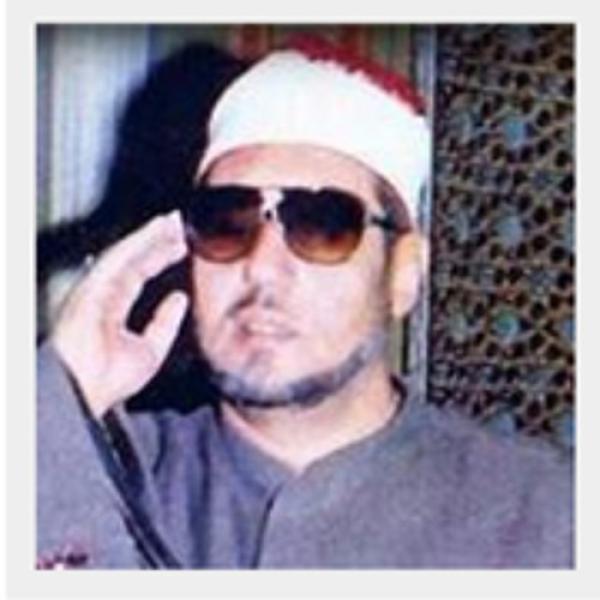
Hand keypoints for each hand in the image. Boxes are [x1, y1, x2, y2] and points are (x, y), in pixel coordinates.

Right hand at [51, 211, 188, 417]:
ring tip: (172, 221)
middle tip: (178, 223)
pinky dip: (137, 242)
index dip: (159, 256)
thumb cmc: (111, 378)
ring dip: (149, 235)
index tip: (179, 245)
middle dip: (156, 239)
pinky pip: (117, 258)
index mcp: (112, 308)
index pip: (139, 273)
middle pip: (133, 259)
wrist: (87, 391)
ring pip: (126, 254)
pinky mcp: (91, 286)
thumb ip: (165, 323)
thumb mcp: (151, 349)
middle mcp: (103, 294)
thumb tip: (179, 299)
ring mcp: (95, 289)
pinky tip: (155, 231)